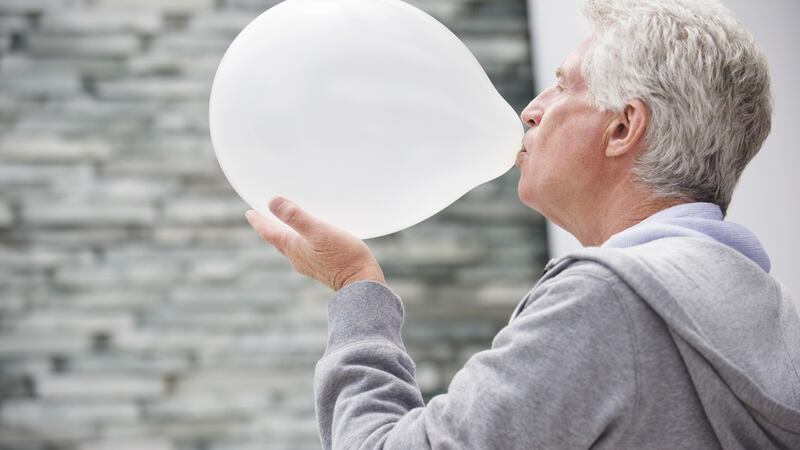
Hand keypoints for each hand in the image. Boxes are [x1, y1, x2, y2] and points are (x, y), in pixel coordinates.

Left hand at [244, 196, 386, 291]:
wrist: (362, 283)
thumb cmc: (342, 257)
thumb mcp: (318, 231)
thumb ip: (295, 217)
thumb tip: (272, 202)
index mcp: (293, 248)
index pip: (269, 233)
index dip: (258, 221)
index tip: (249, 213)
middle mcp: (298, 258)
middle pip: (278, 240)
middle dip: (270, 228)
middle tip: (263, 217)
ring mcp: (310, 264)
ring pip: (292, 247)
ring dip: (286, 235)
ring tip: (285, 226)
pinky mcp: (323, 267)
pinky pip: (305, 251)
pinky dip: (301, 241)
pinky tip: (311, 239)